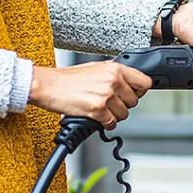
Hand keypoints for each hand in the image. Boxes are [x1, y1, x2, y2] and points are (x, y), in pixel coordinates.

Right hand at [29, 62, 151, 129]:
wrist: (48, 86)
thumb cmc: (67, 78)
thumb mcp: (95, 68)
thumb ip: (113, 74)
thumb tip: (127, 82)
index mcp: (114, 69)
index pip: (144, 82)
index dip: (139, 91)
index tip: (133, 93)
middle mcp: (112, 81)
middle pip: (134, 101)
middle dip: (123, 104)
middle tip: (111, 102)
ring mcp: (105, 96)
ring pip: (124, 114)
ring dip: (114, 115)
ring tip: (102, 109)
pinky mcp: (97, 110)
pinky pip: (111, 123)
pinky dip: (106, 124)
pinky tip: (98, 117)